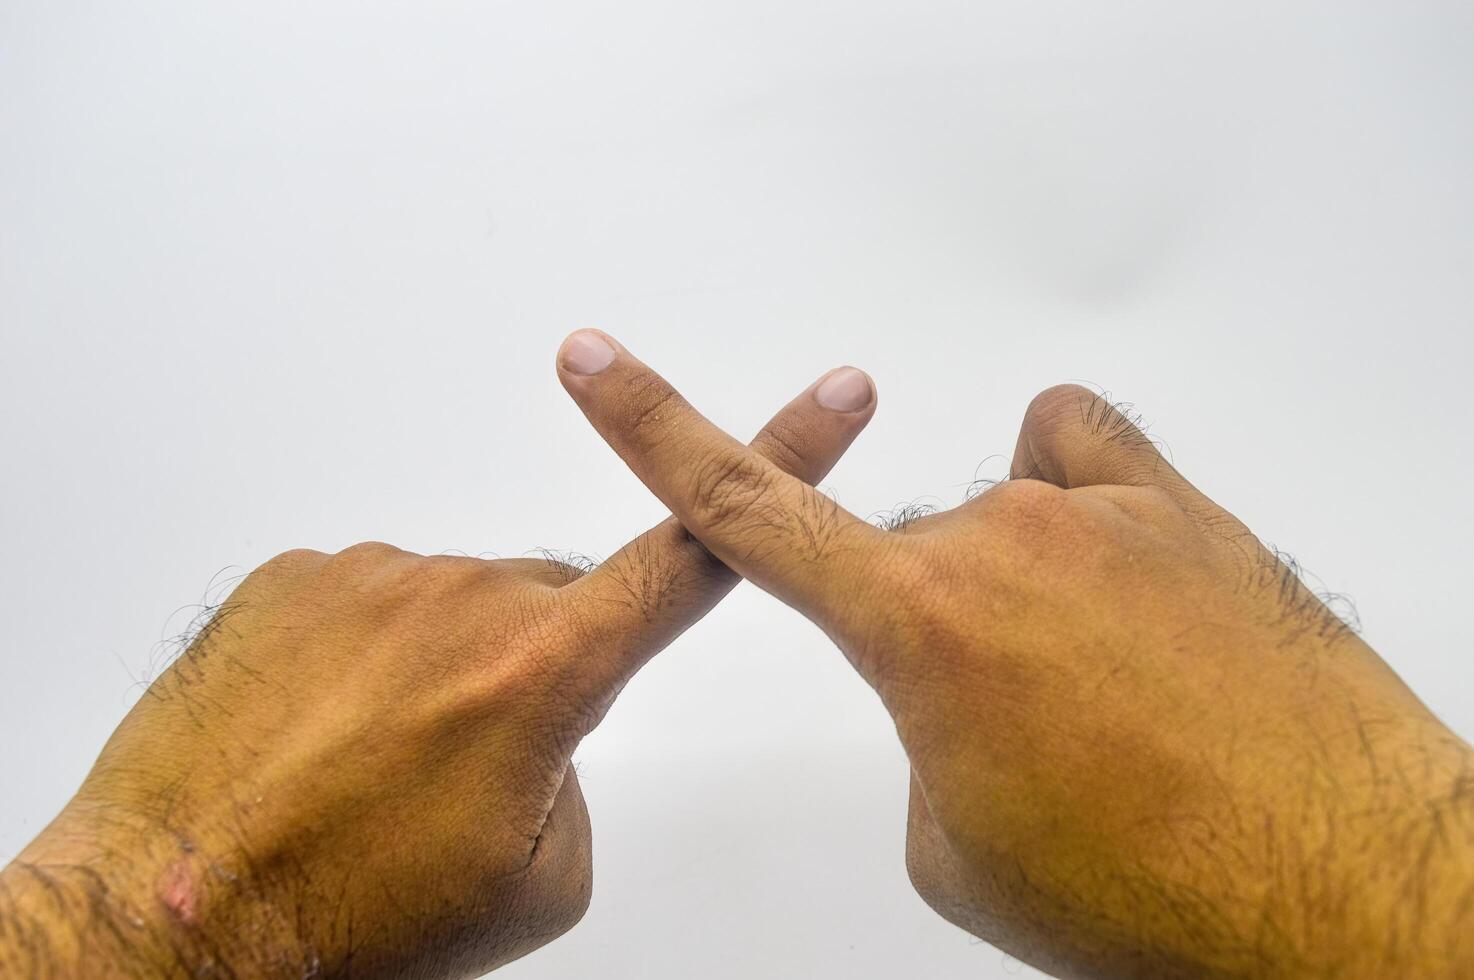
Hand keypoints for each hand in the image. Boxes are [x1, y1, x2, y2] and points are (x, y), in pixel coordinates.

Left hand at [0, 362, 875, 978]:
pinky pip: (372, 603)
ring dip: (438, 674)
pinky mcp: (294, 576)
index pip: (695, 558)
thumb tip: (547, 730)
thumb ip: (582, 781)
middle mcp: (464, 599)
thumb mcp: (534, 882)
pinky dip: (364, 660)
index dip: (783, 468)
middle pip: (552, 608)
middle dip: (536, 669)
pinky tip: (319, 731)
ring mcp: (372, 578)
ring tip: (370, 765)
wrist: (172, 913)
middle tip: (459, 772)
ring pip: (456, 611)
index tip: (834, 399)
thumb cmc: (346, 916)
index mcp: (545, 671)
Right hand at [557, 330, 1473, 978]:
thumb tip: (961, 692)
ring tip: (1100, 686)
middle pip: (905, 562)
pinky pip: (1085, 449)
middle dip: (934, 642)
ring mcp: (1096, 513)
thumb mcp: (963, 854)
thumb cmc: (1155, 893)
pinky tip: (1117, 557)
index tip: (597, 363)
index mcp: (914, 628)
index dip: (651, 429)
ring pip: (998, 520)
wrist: (1333, 888)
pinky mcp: (1186, 508)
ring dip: (1019, 594)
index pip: (741, 512)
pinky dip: (1079, 493)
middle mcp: (995, 543)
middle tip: (1025, 741)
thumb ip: (921, 742)